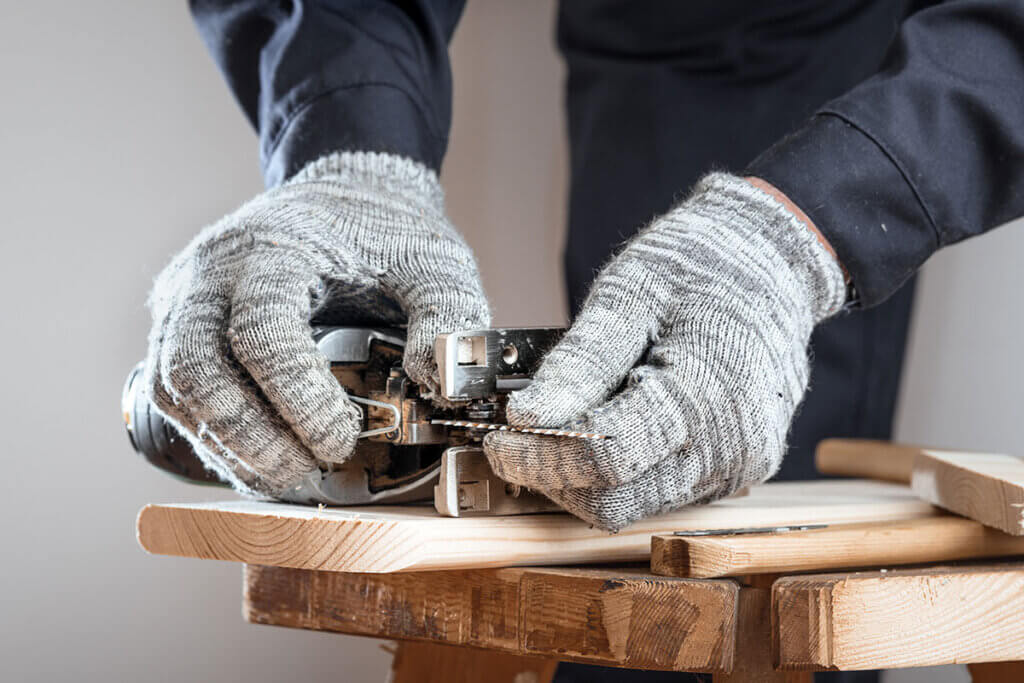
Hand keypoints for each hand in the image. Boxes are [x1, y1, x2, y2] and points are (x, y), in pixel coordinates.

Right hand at [144, 152, 489, 497]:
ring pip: (172, 387)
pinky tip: (260, 459)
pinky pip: (174, 391)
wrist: (344, 193)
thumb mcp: (436, 261)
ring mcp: (186, 299)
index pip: (261, 333)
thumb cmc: (386, 227)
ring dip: (224, 444)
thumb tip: (438, 385)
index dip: (297, 398)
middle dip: (248, 436)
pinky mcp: (180, 325)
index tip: (343, 439)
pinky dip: (212, 435)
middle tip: (304, 471)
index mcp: (272, 249)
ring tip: (285, 474)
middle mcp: (211, 272)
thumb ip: (447, 316)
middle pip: (193, 369)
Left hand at [483, 174, 844, 530]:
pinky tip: (612, 421)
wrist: (771, 263)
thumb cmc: (700, 266)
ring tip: (569, 420)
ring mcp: (738, 467)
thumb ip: (579, 364)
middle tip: (522, 435)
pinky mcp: (735, 471)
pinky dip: (623, 470)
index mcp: (706, 398)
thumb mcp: (629, 295)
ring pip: (635, 505)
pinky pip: (661, 492)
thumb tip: (527, 418)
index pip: (603, 462)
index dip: (539, 459)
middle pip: (615, 501)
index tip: (500, 440)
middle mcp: (729, 449)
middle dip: (557, 475)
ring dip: (587, 476)